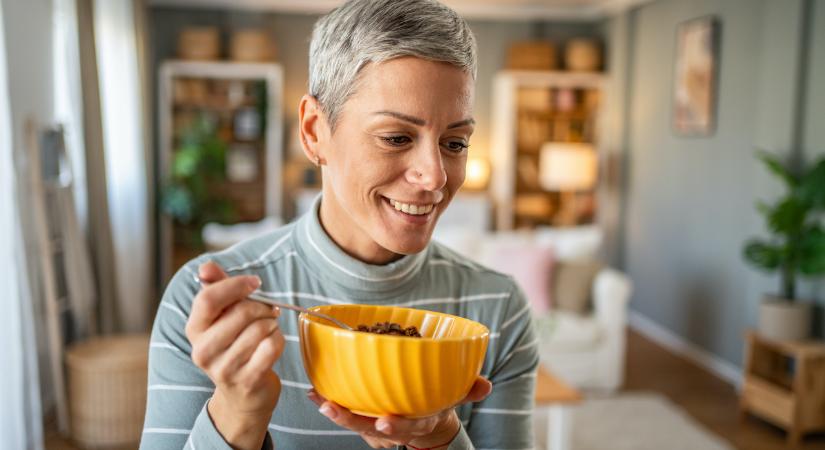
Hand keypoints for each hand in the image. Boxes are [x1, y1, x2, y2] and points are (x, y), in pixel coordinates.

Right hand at [185, 261, 285, 449]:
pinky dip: (279, 339)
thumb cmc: (233, 346)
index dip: (235, 285)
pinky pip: (272, 346)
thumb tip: (206, 267)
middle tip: (269, 310)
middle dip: (262, 306)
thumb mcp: (221, 317)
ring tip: (269, 328)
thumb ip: (216, 288)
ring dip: (272, 323)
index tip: (255, 283)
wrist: (242, 395)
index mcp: (194, 330)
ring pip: (260, 329)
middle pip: (240, 312)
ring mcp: (224, 369)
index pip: (208, 298)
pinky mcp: (247, 380)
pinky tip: (272, 343)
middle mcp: (203, 351)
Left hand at [307, 377, 491, 448]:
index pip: (408, 428)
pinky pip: (346, 410)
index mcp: (418, 421)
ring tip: (319, 400)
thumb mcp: (455, 396)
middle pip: (371, 428)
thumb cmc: (438, 401)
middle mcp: (395, 424)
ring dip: (336, 412)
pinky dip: (329, 400)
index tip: (385, 423)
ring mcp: (377, 422)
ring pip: (355, 422)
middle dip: (352, 420)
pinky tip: (315, 391)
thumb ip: (469, 390)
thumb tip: (485, 385)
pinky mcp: (364, 414)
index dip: (396, 427)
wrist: (427, 419)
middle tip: (334, 410)